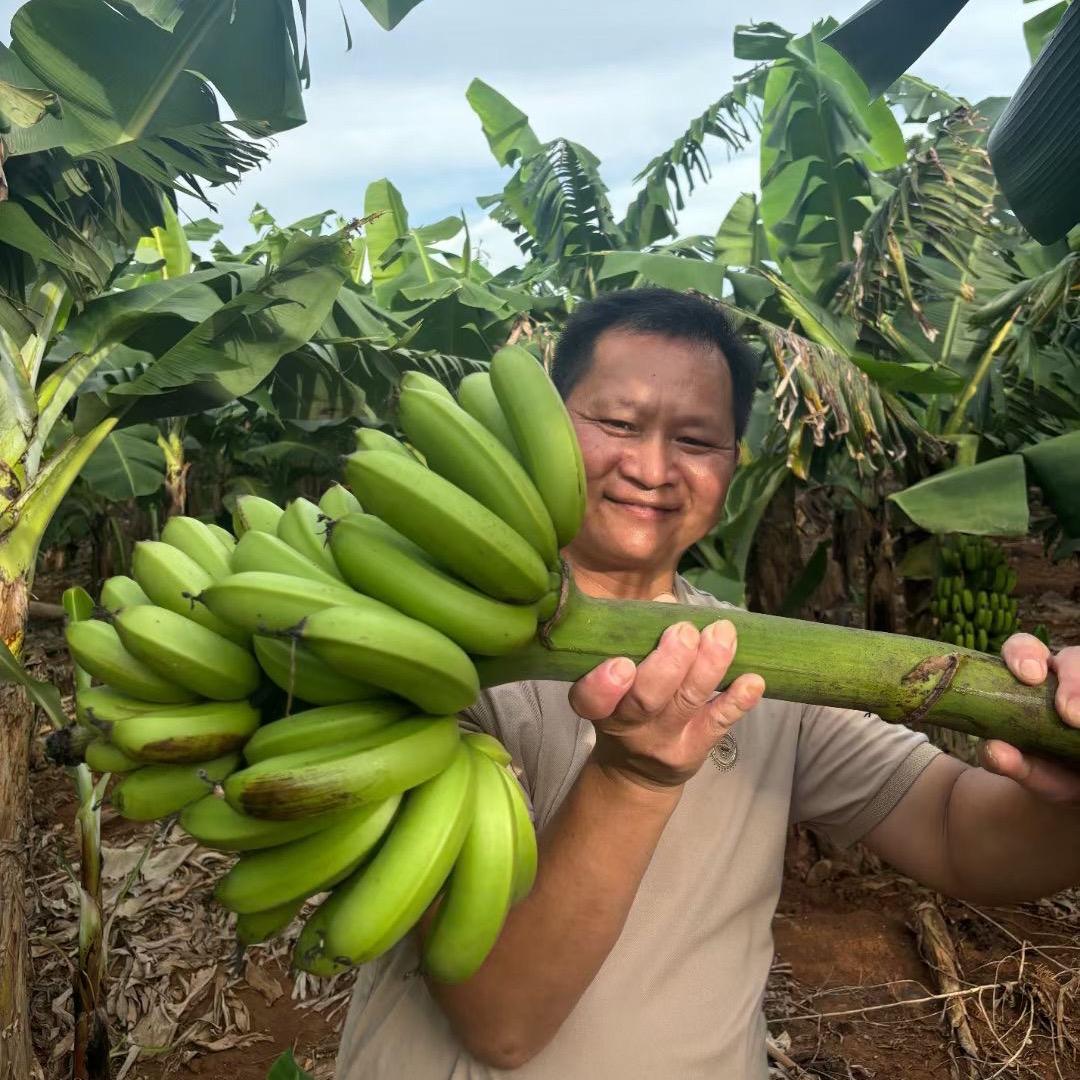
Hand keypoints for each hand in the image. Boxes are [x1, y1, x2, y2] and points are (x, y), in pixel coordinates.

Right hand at [568, 608, 764, 791]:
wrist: (634, 770)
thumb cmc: (624, 704)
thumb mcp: (615, 676)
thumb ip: (636, 636)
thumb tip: (666, 601)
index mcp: (599, 704)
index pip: (591, 700)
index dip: (604, 685)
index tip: (623, 663)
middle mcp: (627, 726)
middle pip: (645, 699)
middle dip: (668, 664)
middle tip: (684, 631)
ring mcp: (662, 740)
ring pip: (685, 703)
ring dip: (707, 667)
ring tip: (722, 633)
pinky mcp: (694, 748)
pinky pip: (717, 724)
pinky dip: (737, 701)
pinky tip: (753, 681)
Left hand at [978, 635, 1079, 803]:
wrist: (1078, 785)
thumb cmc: (1046, 768)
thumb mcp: (1026, 768)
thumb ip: (1005, 761)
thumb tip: (992, 749)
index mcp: (1029, 680)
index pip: (1022, 649)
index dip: (1024, 653)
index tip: (1029, 676)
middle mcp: (1064, 677)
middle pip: (1073, 658)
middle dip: (1073, 679)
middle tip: (1070, 714)